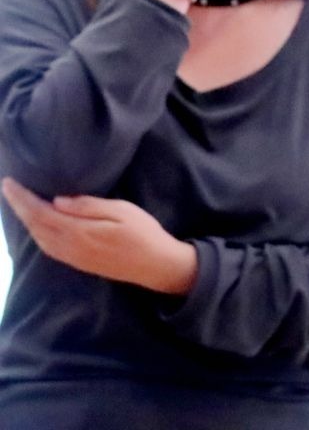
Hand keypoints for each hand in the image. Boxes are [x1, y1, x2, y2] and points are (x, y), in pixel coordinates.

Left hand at [1, 178, 197, 294]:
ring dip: (25, 220)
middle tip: (8, 189)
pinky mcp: (76, 262)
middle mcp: (68, 247)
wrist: (154, 265)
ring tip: (19, 203)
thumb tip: (57, 200)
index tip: (9, 183)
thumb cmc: (143, 233)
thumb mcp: (122, 211)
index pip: (40, 213)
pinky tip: (37, 225)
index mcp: (78, 232)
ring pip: (38, 237)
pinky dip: (36, 233)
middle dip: (19, 207)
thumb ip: (89, 206)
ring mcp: (71, 257)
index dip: (22, 199)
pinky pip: (47, 247)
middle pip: (35, 226)